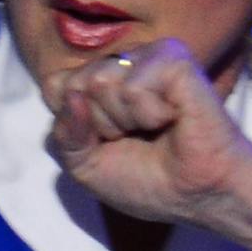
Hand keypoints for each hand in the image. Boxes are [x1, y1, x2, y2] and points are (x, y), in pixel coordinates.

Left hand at [46, 38, 251, 249]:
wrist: (197, 194)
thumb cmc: (149, 180)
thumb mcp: (86, 166)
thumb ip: (63, 134)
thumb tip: (70, 95)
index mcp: (101, 81)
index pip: (54, 86)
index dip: (74, 124)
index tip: (108, 141)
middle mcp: (124, 62)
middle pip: (74, 84)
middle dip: (100, 125)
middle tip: (137, 137)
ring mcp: (149, 56)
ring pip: (99, 82)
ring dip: (124, 121)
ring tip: (157, 128)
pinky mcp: (175, 59)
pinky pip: (132, 87)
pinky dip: (148, 115)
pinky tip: (173, 119)